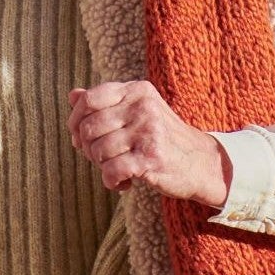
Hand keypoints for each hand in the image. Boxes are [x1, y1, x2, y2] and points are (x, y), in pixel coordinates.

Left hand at [68, 80, 231, 207]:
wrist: (201, 163)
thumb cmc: (161, 137)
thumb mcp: (137, 112)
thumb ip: (105, 103)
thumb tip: (73, 95)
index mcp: (137, 90)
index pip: (89, 100)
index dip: (76, 120)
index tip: (79, 137)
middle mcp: (143, 106)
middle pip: (89, 128)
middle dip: (87, 148)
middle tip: (102, 158)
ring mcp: (148, 131)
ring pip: (98, 151)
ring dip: (102, 166)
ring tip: (117, 169)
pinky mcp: (151, 158)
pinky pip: (111, 171)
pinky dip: (112, 182)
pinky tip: (124, 183)